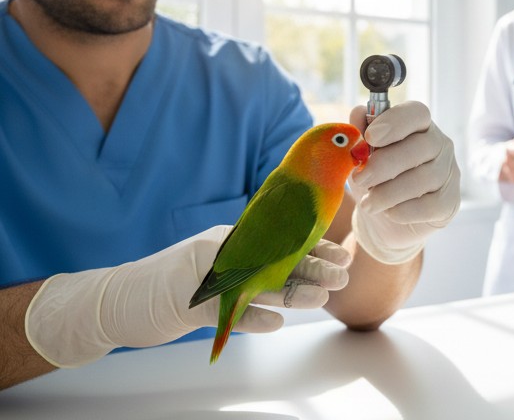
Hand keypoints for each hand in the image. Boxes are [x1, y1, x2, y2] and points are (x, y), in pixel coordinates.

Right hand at [25, 224, 349, 367]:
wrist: (119, 299)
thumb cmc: (174, 286)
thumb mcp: (219, 272)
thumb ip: (252, 268)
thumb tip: (300, 268)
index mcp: (234, 244)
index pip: (280, 244)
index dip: (313, 249)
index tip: (342, 255)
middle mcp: (224, 254)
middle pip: (276, 259)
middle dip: (312, 267)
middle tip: (342, 275)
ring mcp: (206, 278)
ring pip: (259, 282)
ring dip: (292, 290)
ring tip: (322, 298)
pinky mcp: (189, 303)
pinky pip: (227, 312)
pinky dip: (252, 317)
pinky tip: (276, 323)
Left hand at [348, 101, 459, 264]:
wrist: (382, 222)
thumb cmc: (374, 181)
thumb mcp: (360, 158)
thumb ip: (359, 134)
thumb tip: (358, 113)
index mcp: (419, 127)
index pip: (417, 113)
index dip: (395, 122)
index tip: (370, 137)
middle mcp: (440, 145)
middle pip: (421, 146)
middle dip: (385, 164)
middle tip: (360, 178)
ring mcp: (449, 173)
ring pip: (423, 178)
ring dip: (389, 192)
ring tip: (368, 203)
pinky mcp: (450, 202)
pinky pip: (430, 205)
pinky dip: (404, 210)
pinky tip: (389, 212)